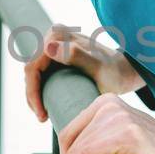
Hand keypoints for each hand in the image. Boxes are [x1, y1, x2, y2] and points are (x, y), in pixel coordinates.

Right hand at [23, 25, 144, 123]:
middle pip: (31, 70)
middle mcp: (53, 36)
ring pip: (34, 73)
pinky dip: (40, 89)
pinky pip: (41, 73)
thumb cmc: (113, 71)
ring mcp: (55, 44)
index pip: (32, 67)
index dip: (32, 93)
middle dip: (33, 96)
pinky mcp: (57, 53)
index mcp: (57, 36)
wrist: (123, 71)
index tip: (42, 115)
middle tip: (43, 117)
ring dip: (35, 94)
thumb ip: (75, 55)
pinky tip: (46, 105)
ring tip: (44, 115)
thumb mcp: (97, 67)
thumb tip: (48, 47)